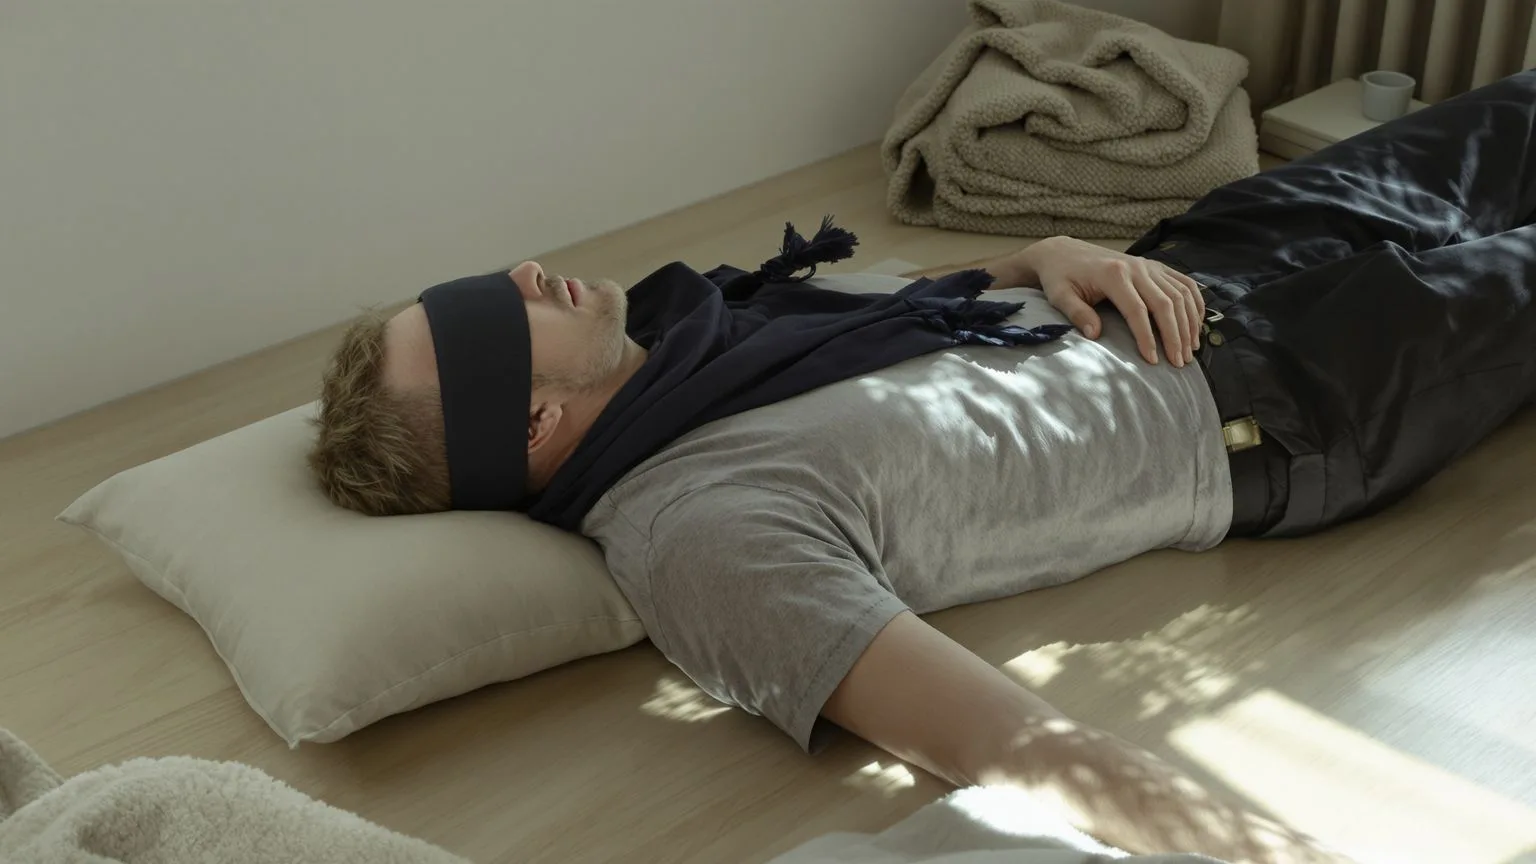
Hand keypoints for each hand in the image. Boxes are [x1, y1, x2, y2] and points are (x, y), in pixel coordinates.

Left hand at [1017, 236, 1204, 366]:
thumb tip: (1095, 335)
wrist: (1064, 253)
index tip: (1152, 361)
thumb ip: (1077, 314)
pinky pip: (1183, 283)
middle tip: (1179, 363)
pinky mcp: (1155, 266)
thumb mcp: (1060, 296)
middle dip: (1175, 336)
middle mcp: (1136, 267)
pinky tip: (1196, 325)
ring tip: (1189, 350)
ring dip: (1188, 324)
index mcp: (1113, 275)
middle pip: (1165, 304)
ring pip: (1179, 295)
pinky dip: (1194, 303)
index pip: (1136, 311)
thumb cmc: (1061, 278)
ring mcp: (1148, 265)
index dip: (1147, 337)